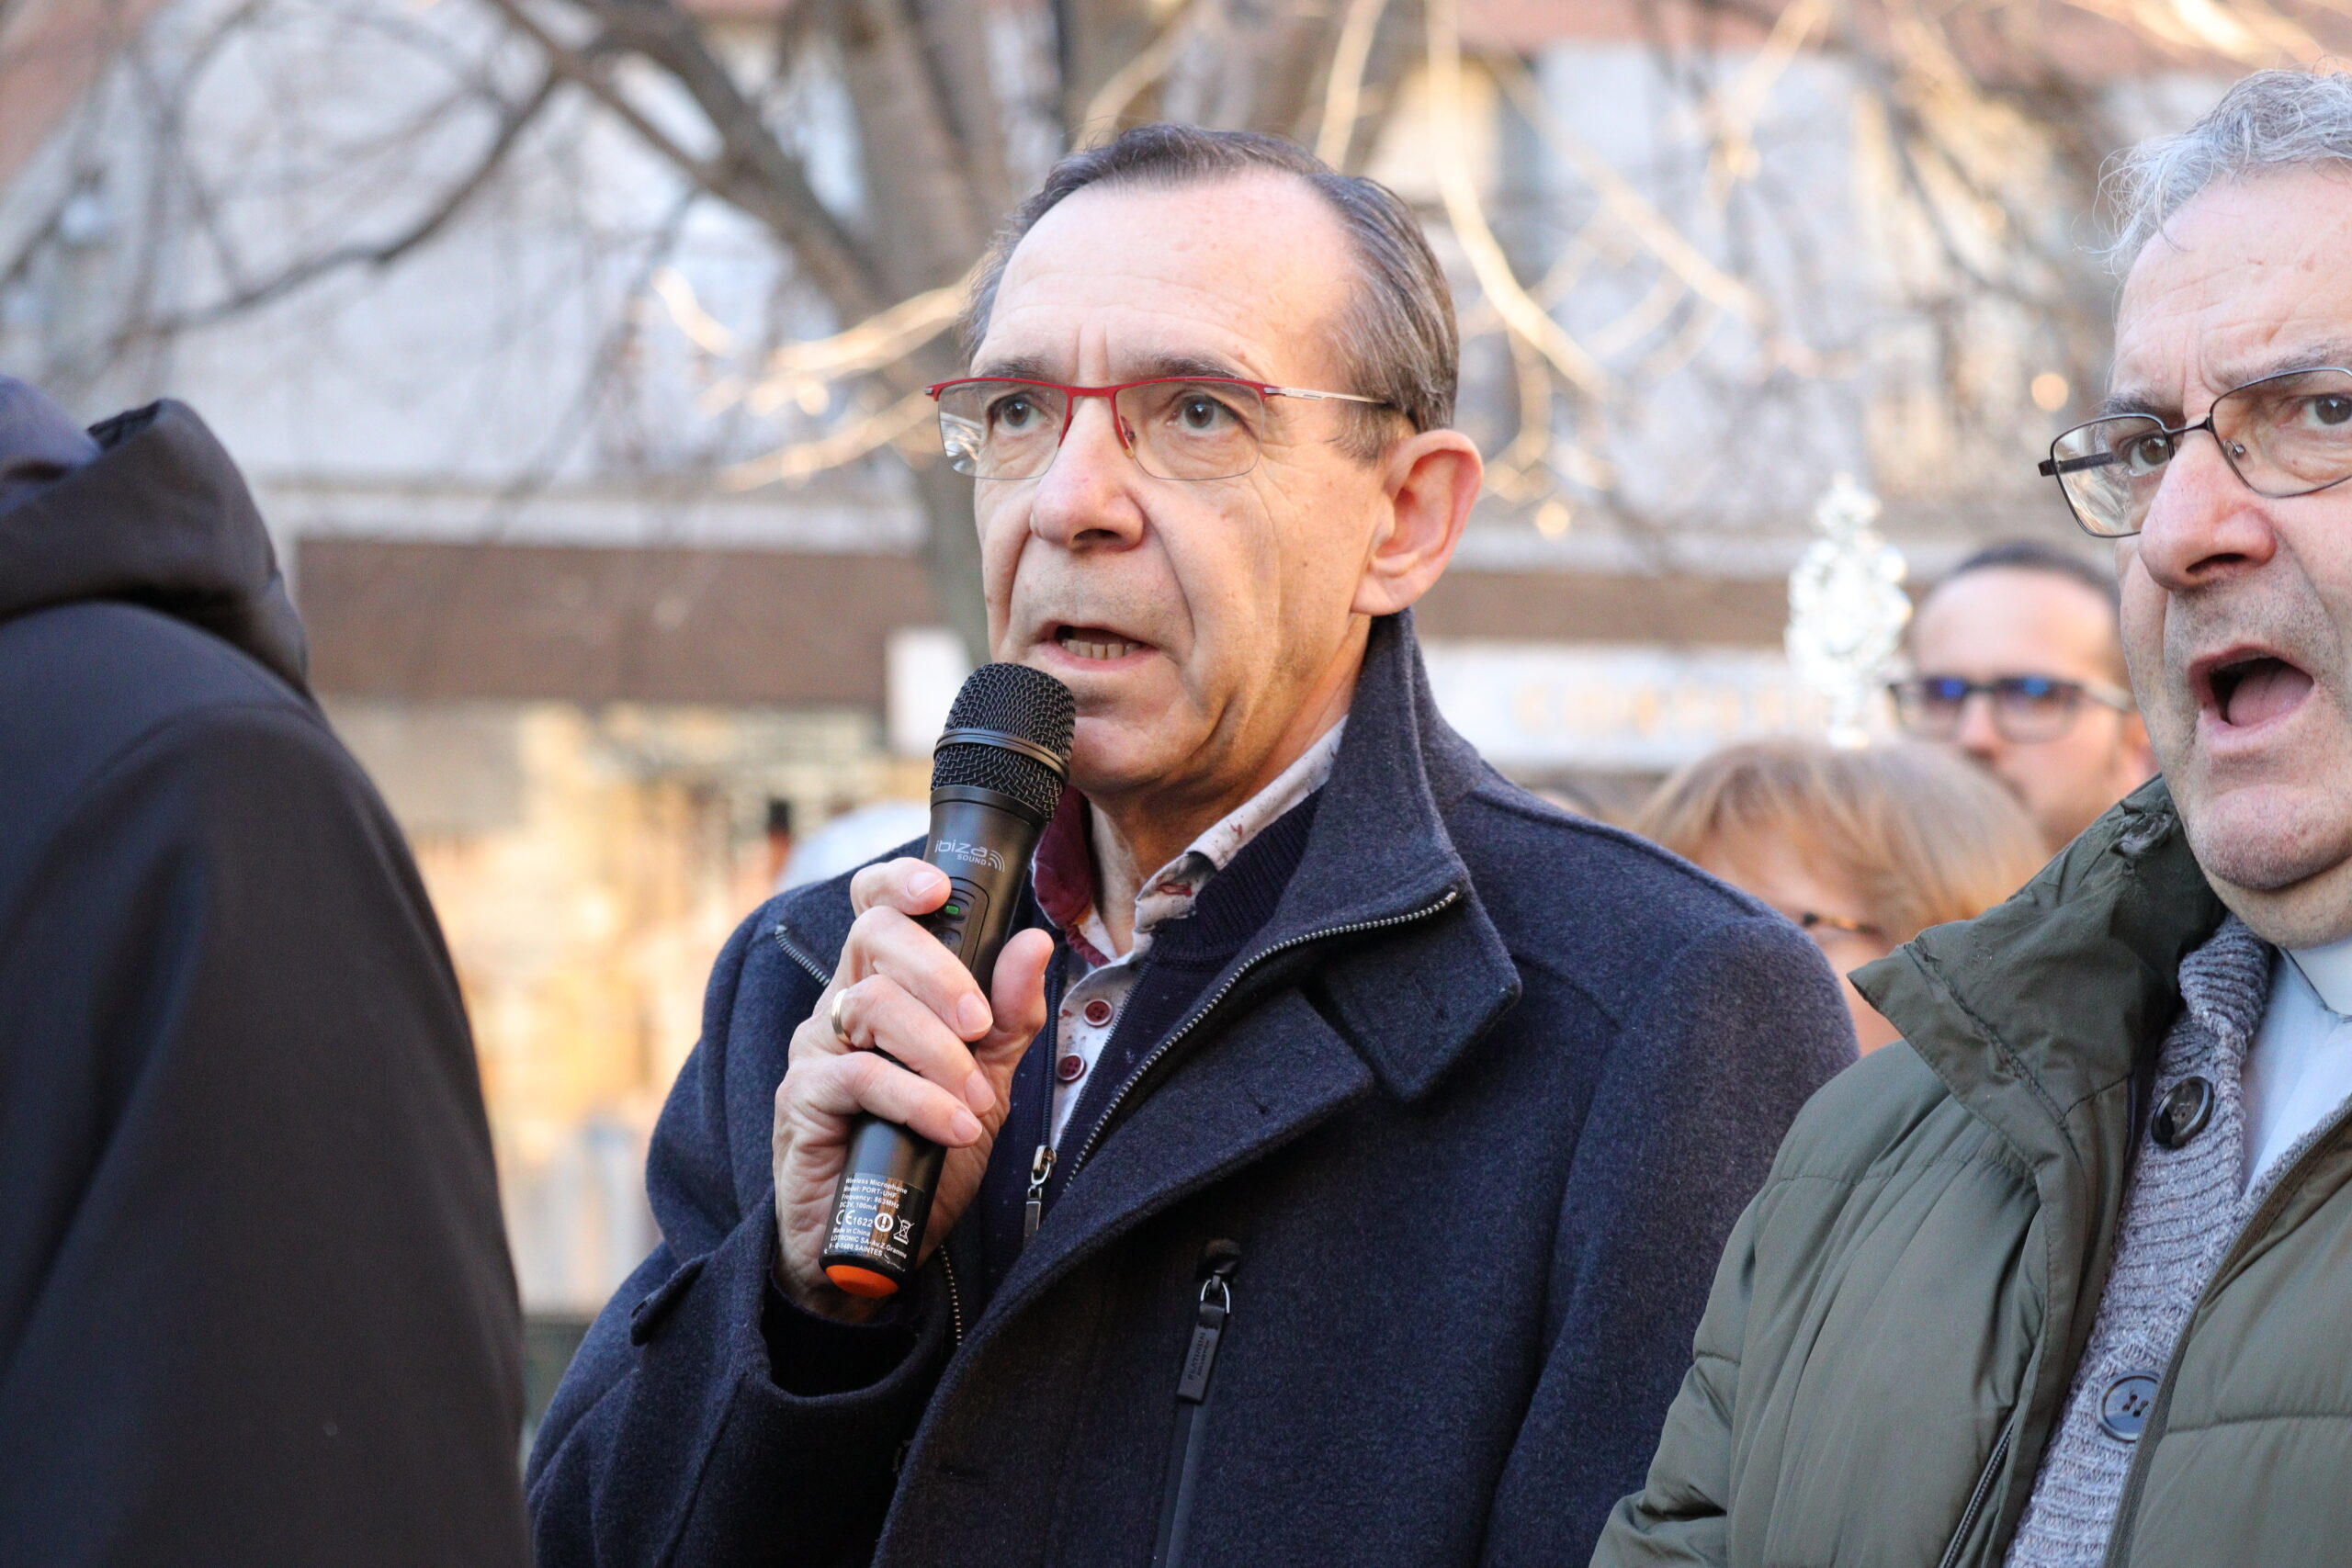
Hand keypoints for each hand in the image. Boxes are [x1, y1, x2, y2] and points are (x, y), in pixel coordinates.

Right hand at [771, 858, 1051, 1322]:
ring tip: (975, 1102)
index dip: (899, 882)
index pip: (875, 908)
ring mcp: (815, 1049)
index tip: (940, 887)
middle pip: (873, 938)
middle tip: (980, 1025)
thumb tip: (1032, 941)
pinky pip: (860, 1075)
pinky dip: (918, 1100)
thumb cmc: (925, 1152)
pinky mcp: (801, 1100)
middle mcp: (840, 1006)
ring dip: (939, 1052)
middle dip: (940, 972)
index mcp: (882, 987)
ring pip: (871, 1006)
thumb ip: (1009, 1015)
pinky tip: (954, 1128)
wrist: (878, 1245)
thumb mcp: (985, 1079)